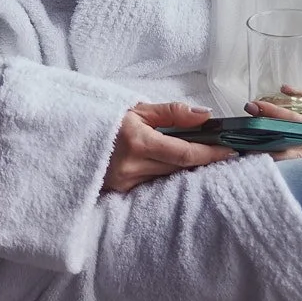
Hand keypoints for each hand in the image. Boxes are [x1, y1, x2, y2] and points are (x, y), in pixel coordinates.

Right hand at [103, 102, 233, 193]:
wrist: (69, 138)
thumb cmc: (104, 119)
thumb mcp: (136, 109)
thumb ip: (172, 112)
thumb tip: (205, 115)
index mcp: (138, 142)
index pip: (185, 154)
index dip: (211, 154)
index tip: (231, 150)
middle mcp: (133, 167)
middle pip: (180, 168)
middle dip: (201, 159)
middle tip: (221, 149)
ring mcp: (126, 182)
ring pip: (168, 177)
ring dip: (183, 166)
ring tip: (196, 153)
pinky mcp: (121, 191)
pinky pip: (153, 182)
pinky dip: (164, 172)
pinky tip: (169, 163)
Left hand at [247, 91, 301, 175]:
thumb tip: (286, 90)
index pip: (299, 125)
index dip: (274, 115)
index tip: (254, 107)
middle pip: (290, 154)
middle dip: (263, 144)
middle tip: (238, 136)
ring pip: (296, 171)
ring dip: (271, 161)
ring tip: (245, 151)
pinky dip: (288, 172)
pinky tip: (269, 167)